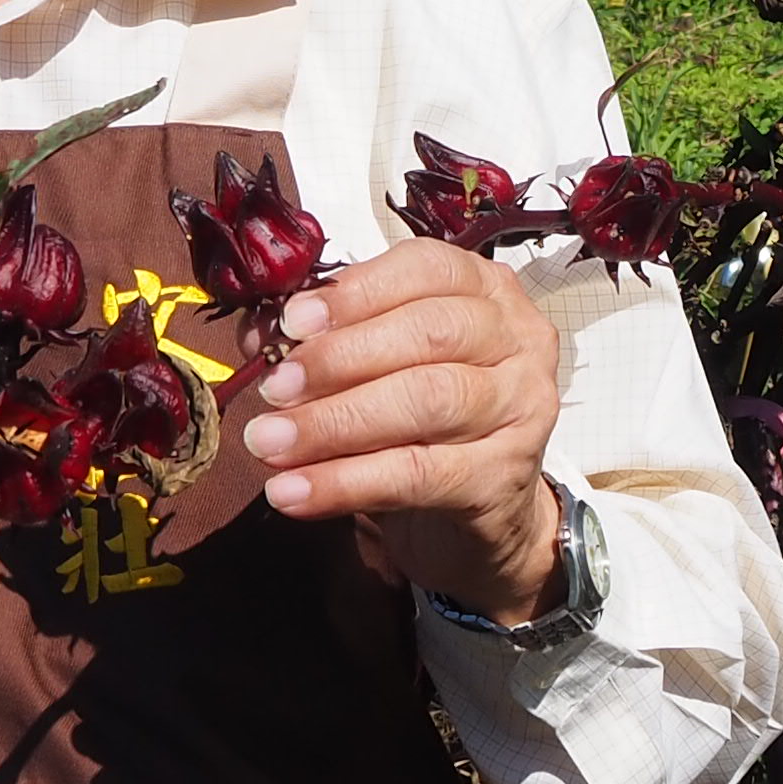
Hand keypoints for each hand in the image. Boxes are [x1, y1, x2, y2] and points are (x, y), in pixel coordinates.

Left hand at [242, 239, 565, 621]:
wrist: (479, 514)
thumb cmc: (425, 422)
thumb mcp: (379, 368)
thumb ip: (325, 340)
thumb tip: (262, 335)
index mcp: (485, 290)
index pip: (427, 269)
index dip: (356, 292)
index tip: (293, 322)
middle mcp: (516, 338)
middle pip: (429, 333)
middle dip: (340, 359)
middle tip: (274, 389)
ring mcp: (521, 407)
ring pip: (426, 400)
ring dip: (335, 422)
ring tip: (270, 442)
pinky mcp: (505, 475)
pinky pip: (419, 474)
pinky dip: (347, 482)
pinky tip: (296, 492)